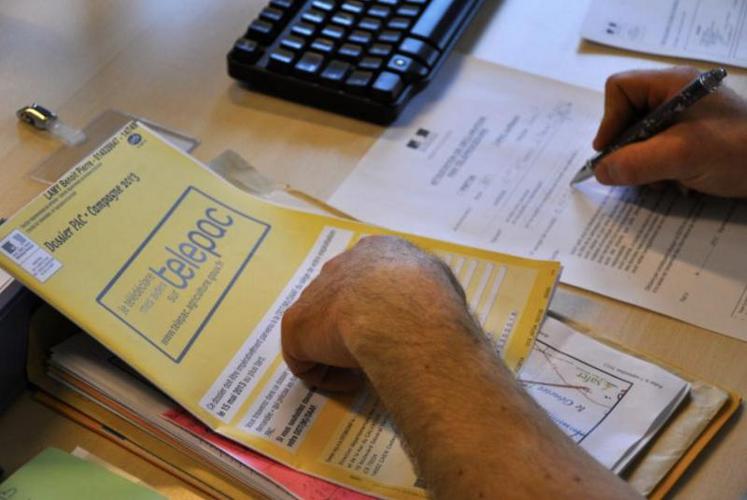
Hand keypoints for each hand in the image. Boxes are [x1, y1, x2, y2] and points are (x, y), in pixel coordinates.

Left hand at [281, 235, 473, 390]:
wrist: (399, 314)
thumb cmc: (429, 300)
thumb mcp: (444, 286)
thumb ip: (429, 291)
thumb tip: (435, 305)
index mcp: (379, 250)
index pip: (371, 277)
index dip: (380, 306)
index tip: (395, 330)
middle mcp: (343, 263)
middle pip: (340, 298)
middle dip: (354, 326)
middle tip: (377, 352)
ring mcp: (315, 292)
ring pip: (320, 328)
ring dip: (338, 352)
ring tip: (364, 373)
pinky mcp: (297, 324)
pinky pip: (305, 356)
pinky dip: (326, 374)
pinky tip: (353, 381)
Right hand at [593, 66, 746, 196]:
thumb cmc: (736, 151)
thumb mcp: (680, 156)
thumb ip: (634, 163)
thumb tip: (600, 172)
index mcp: (672, 84)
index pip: (620, 89)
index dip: (609, 120)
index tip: (612, 152)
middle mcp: (676, 96)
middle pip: (627, 117)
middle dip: (628, 149)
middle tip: (637, 172)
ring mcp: (685, 118)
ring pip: (640, 139)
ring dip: (643, 165)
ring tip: (663, 181)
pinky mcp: (692, 139)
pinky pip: (657, 151)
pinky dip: (659, 170)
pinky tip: (677, 183)